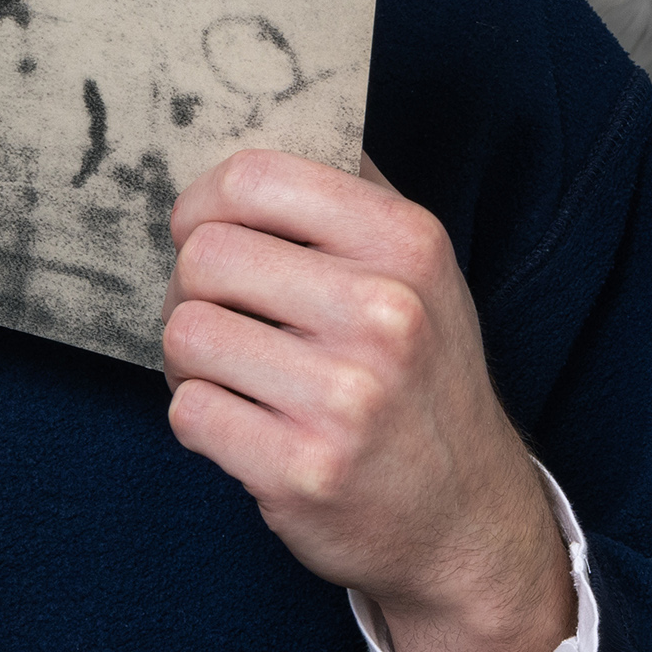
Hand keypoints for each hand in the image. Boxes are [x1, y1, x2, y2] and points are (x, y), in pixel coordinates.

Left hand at [164, 151, 572, 651]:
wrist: (466, 519)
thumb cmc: (422, 378)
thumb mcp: (418, 271)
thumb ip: (345, 199)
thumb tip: (245, 132)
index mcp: (408, 244)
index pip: (253, 178)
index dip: (201, 204)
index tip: (201, 231)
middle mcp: (385, 314)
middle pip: (203, 256)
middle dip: (190, 289)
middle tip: (219, 319)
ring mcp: (346, 398)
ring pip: (185, 334)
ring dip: (189, 359)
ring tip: (231, 376)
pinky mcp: (303, 470)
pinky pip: (189, 412)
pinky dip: (200, 419)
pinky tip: (243, 426)